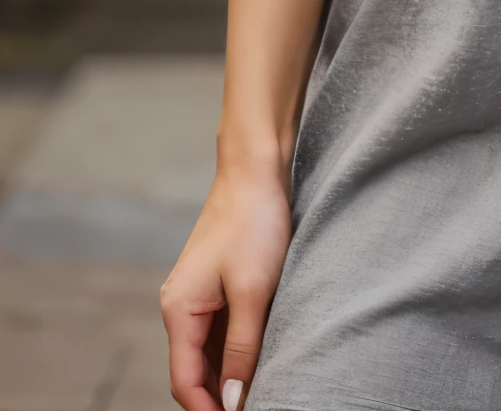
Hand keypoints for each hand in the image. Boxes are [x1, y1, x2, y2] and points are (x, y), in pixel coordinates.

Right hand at [161, 166, 291, 409]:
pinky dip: (239, 350)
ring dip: (232, 374)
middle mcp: (181, 307)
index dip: (209, 410)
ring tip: (264, 390)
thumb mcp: (253, 291)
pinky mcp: (218, 286)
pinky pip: (222, 332)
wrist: (256, 170)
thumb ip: (242, 349)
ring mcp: (199, 296)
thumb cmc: (253, 224)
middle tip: (260, 405)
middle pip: (195, 372)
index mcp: (179, 309)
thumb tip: (232, 402)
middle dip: (221, 396)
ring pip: (211, 353)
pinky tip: (263, 358)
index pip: (185, 382)